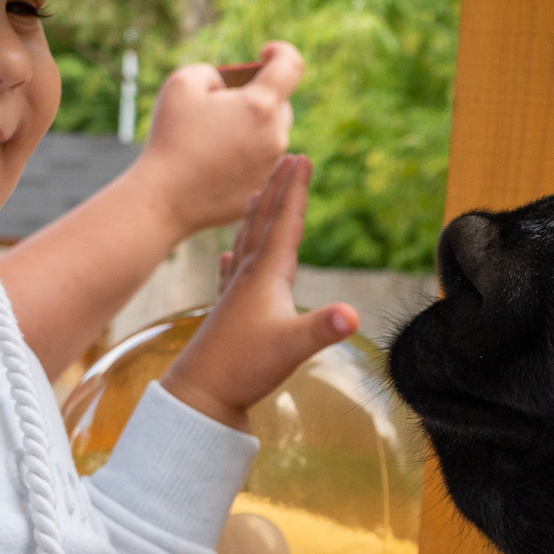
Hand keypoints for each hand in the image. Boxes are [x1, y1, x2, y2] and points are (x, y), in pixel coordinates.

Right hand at [134, 41, 301, 234]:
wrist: (164, 198)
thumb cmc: (171, 138)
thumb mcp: (181, 83)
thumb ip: (211, 72)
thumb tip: (225, 87)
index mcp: (260, 106)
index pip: (291, 65)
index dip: (281, 52)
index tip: (265, 53)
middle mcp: (275, 136)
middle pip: (279, 104)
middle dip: (257, 97)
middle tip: (223, 103)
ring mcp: (271, 166)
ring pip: (271, 135)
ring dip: (251, 127)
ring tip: (214, 135)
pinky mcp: (262, 188)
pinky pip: (261, 162)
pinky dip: (245, 155)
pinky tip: (215, 161)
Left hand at [161, 155, 356, 430]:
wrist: (199, 396)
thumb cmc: (244, 369)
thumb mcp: (293, 349)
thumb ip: (323, 329)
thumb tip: (354, 316)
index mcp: (266, 275)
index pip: (286, 222)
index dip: (296, 189)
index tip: (302, 157)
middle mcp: (247, 276)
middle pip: (265, 222)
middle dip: (278, 189)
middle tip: (286, 158)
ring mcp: (234, 294)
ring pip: (246, 243)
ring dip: (255, 216)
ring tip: (255, 192)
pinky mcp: (225, 313)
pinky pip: (230, 275)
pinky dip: (232, 258)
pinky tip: (227, 257)